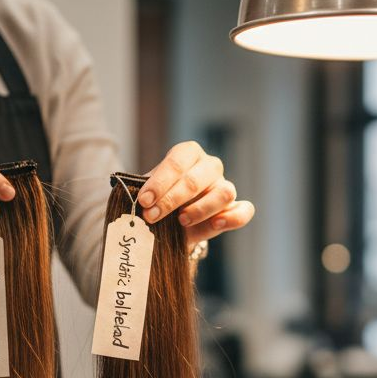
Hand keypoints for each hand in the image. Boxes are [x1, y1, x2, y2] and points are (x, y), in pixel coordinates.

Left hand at [139, 140, 255, 245]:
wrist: (171, 224)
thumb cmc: (159, 202)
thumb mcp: (148, 193)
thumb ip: (144, 194)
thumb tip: (131, 199)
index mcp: (187, 153)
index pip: (177, 162)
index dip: (160, 182)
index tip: (144, 201)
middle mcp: (209, 166)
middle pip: (196, 179)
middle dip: (171, 199)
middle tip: (151, 216)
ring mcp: (224, 186)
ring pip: (223, 193)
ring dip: (200, 209)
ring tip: (181, 221)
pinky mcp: (235, 208)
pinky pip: (244, 210)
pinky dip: (233, 217)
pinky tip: (216, 224)